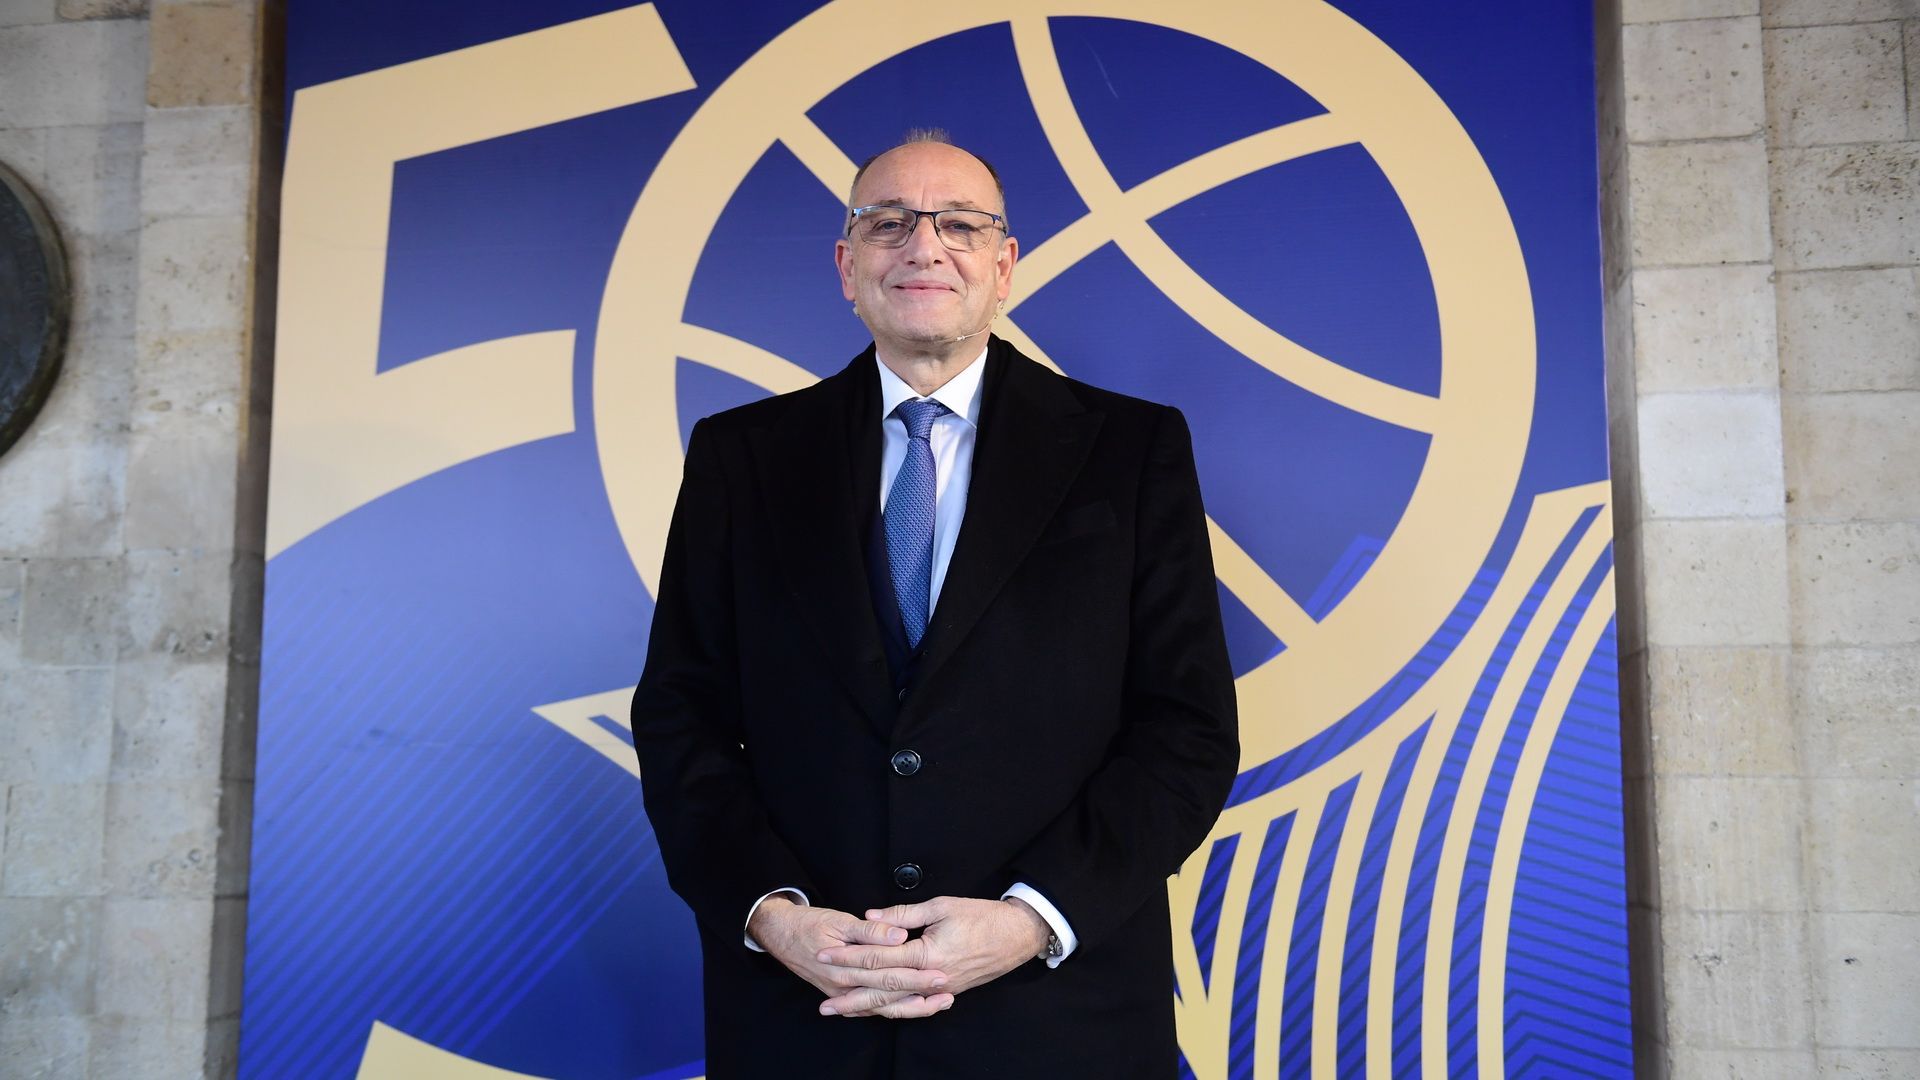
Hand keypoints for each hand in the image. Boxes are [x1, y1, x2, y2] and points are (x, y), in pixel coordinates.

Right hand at [748, 896, 954, 1018]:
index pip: (888, 975)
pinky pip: (870, 1008)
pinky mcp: (841, 994)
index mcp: (845, 969)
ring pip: (882, 1007)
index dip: (916, 976)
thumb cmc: (808, 924)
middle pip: (889, 995)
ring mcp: (842, 994)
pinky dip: (891, 1009)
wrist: (779, 934)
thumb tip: (898, 935)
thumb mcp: (839, 920)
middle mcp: (844, 987)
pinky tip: (910, 1009)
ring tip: (938, 1004)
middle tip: (947, 991)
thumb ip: (870, 931)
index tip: (941, 973)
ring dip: (911, 1008)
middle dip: (921, 995)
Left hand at [816, 896, 1050, 1005]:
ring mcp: (940, 989)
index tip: (824, 954)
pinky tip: (874, 1010)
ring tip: (839, 1010)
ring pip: (896, 1002)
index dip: (849, 955)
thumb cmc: (982, 916)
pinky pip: (913, 1005)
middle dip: (849, 989)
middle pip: (882, 986)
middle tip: (823, 996)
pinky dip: (891, 1009)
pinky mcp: (947, 992)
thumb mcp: (941, 906)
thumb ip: (903, 915)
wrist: (1017, 935)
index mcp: (928, 953)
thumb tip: (871, 917)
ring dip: (865, 1006)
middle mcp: (932, 977)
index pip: (879, 956)